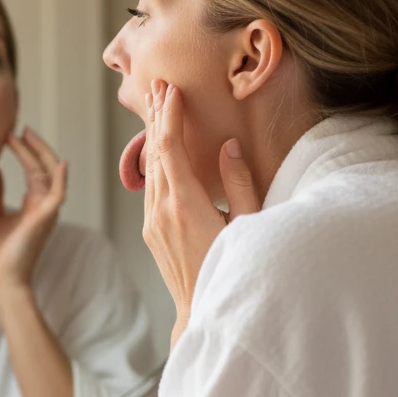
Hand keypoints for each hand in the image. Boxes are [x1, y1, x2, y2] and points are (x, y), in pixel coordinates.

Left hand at [0, 127, 67, 289]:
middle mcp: (45, 205)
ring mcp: (48, 212)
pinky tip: (59, 163)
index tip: (10, 135)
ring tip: (26, 136)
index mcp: (34, 205)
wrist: (2, 279)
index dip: (25, 152)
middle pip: (45, 168)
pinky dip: (61, 179)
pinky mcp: (45, 219)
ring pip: (51, 175)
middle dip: (34, 147)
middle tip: (21, 129)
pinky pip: (58, 194)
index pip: (34, 171)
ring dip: (40, 154)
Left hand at [142, 79, 259, 335]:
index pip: (170, 149)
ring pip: (149, 169)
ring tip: (157, 107)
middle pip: (155, 153)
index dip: (169, 116)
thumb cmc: (232, 269)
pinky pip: (150, 188)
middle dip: (157, 117)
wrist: (200, 312)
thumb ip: (238, 183)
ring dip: (153, 137)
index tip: (171, 89)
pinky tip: (159, 150)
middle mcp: (161, 210)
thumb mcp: (248, 225)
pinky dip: (154, 162)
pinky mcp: (150, 232)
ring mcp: (152, 222)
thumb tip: (228, 146)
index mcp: (184, 204)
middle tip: (157, 85)